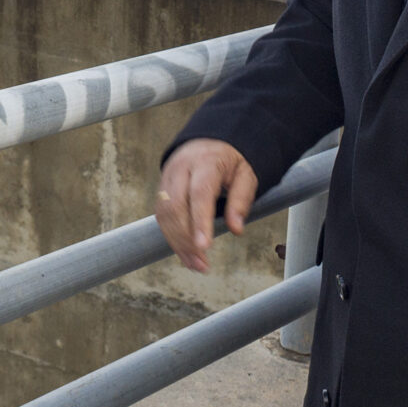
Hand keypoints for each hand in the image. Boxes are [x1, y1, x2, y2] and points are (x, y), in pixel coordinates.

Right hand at [154, 139, 256, 272]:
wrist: (209, 141)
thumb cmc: (230, 160)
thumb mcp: (246, 173)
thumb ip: (241, 199)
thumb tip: (236, 229)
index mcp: (205, 162)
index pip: (199, 193)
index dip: (199, 221)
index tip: (203, 246)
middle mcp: (181, 169)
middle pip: (175, 206)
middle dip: (185, 239)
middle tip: (202, 264)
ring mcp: (167, 178)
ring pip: (164, 214)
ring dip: (177, 243)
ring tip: (195, 265)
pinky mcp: (162, 190)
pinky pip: (161, 216)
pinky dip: (172, 237)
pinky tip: (186, 254)